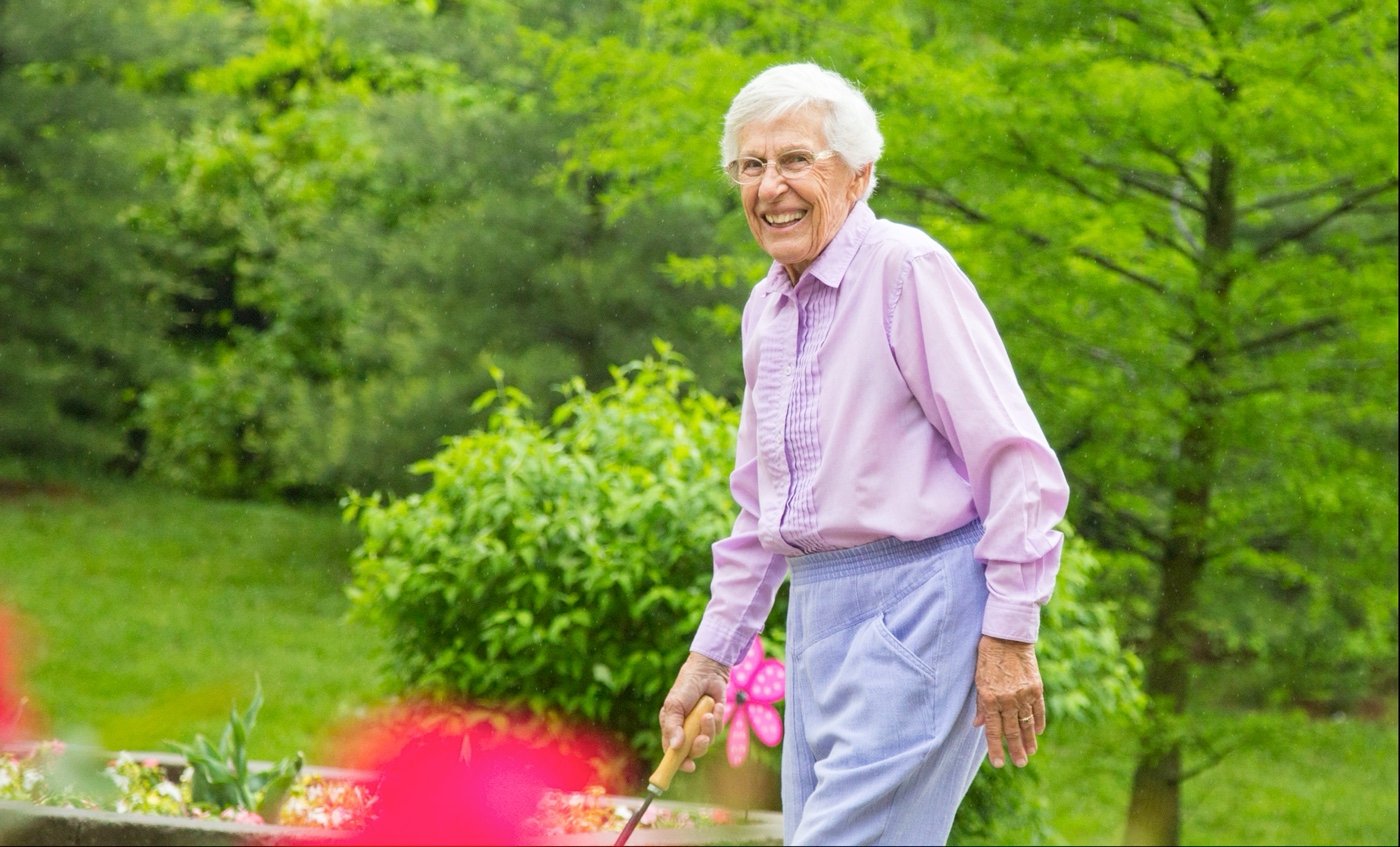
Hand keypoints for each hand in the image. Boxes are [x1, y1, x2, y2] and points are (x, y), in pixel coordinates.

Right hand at [658, 652, 728, 772]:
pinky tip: (715, 706)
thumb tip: (675, 747)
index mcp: (672, 728)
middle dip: (699, 746)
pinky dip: (717, 718)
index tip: (688, 767)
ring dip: (709, 728)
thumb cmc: (686, 686)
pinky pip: (718, 730)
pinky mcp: (714, 722)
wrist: (708, 671)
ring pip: (707, 742)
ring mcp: (700, 727)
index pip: (672, 752)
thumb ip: (673, 726)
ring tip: (708, 713)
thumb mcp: (675, 705)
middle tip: (702, 738)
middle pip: (692, 752)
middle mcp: (685, 731)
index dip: (678, 762)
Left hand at [973, 635, 1045, 767]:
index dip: (996, 748)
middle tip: (1020, 764)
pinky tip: (1038, 732)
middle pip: (1012, 731)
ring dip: (1029, 740)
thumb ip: (980, 704)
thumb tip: (977, 724)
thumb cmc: (987, 657)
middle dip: (1015, 750)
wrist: (1007, 637)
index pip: (993, 730)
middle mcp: (1007, 699)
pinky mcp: (1036, 688)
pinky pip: (1038, 710)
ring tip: (1030, 753)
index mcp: (990, 698)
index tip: (999, 763)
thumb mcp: (978, 680)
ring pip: (1027, 724)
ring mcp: (1023, 694)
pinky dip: (1038, 722)